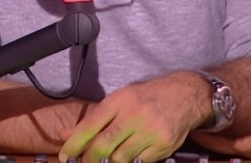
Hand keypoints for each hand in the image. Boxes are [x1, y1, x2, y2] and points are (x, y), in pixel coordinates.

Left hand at [58, 72, 208, 161]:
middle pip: (103, 146)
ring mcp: (150, 131)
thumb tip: (66, 135)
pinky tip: (132, 153)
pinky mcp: (163, 145)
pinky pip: (140, 162)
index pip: (90, 125)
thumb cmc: (146, 97)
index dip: (74, 143)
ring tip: (112, 155)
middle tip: (85, 162)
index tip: (65, 156)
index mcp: (119, 100)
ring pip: (120, 158)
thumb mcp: (119, 100)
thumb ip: (93, 119)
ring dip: (112, 160)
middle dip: (90, 159)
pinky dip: (132, 161)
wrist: (185, 95)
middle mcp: (134, 114)